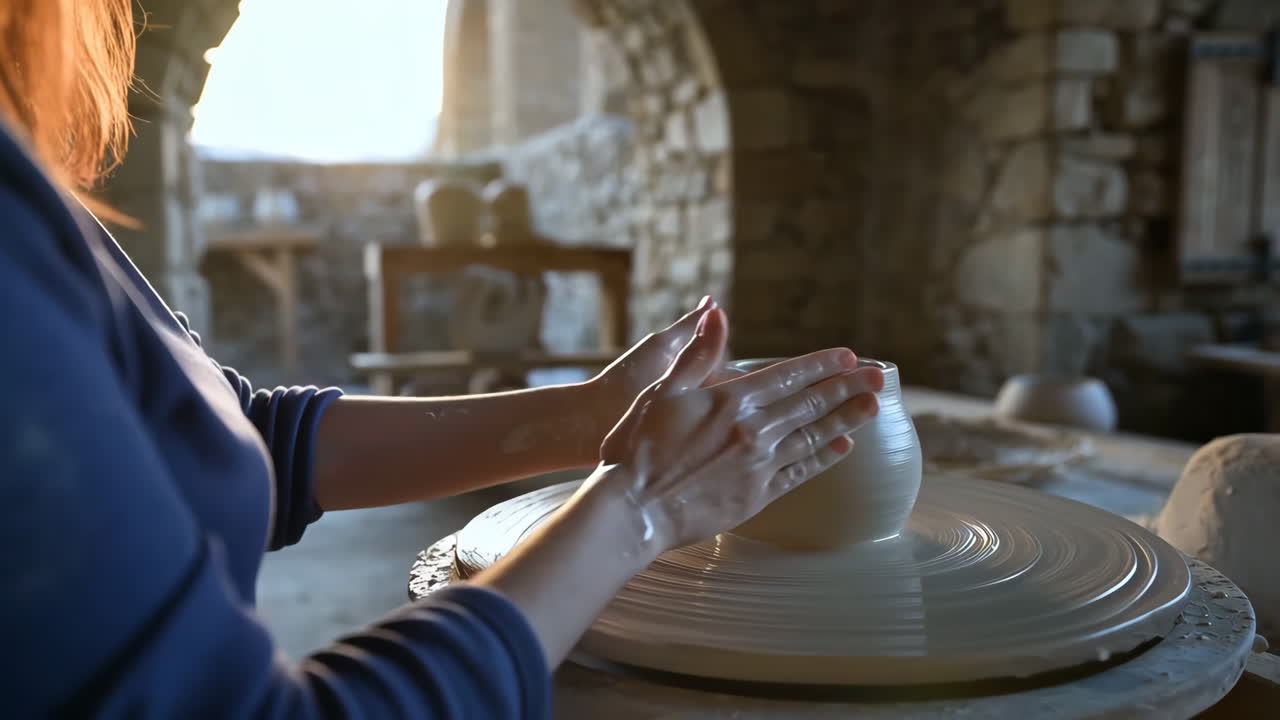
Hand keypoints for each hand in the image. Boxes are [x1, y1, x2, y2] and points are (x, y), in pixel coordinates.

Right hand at [582, 307, 883, 553]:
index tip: (849, 356)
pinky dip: (824, 459)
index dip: (822, 364)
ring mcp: (760, 464)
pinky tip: (842, 449)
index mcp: (733, 400)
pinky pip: (801, 473)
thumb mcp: (663, 389)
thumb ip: (697, 352)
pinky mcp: (757, 495)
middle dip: (849, 387)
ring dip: (846, 420)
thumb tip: (716, 311)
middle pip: (812, 403)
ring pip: (814, 437)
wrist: (634, 509)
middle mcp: (755, 430)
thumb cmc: (638, 447)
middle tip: (880, 378)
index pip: (790, 375)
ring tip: (872, 408)